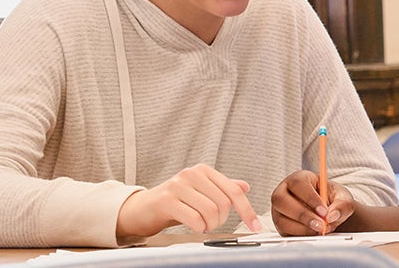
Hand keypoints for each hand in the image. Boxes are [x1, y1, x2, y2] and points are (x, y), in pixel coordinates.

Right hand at [116, 163, 260, 238]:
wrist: (142, 208)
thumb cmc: (174, 201)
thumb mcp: (200, 191)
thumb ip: (222, 188)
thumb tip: (245, 187)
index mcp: (203, 170)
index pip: (234, 191)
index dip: (247, 211)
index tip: (255, 226)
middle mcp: (191, 174)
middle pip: (223, 203)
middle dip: (221, 220)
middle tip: (211, 224)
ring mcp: (178, 186)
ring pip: (210, 211)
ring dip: (209, 225)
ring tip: (202, 225)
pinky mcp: (167, 201)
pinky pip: (194, 218)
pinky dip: (198, 227)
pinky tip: (194, 226)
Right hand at [271, 169, 354, 235]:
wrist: (329, 212)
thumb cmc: (332, 199)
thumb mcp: (342, 197)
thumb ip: (342, 205)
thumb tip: (332, 215)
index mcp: (299, 178)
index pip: (298, 183)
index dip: (310, 198)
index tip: (323, 211)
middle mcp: (284, 191)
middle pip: (281, 200)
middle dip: (302, 215)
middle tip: (320, 224)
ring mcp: (279, 209)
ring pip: (280, 218)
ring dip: (301, 228)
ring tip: (319, 230)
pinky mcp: (281, 224)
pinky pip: (284, 231)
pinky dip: (299, 235)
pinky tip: (312, 233)